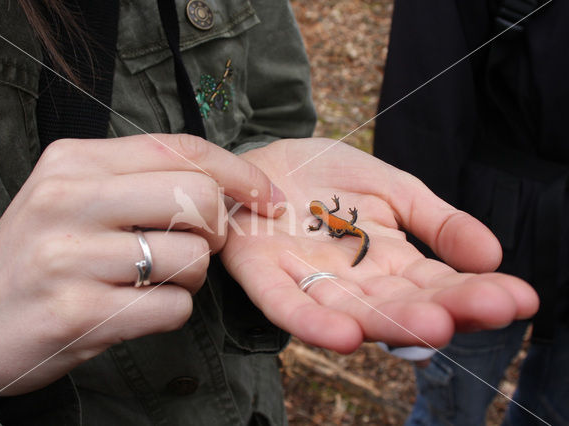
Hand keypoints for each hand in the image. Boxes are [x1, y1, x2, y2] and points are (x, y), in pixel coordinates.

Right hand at [0, 134, 284, 394]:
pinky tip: (132, 310)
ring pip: (192, 258)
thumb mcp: (75, 196)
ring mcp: (69, 257)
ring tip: (150, 281)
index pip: (181, 149)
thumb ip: (140, 181)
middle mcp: (69, 200)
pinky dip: (168, 312)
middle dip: (216, 229)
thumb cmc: (40, 253)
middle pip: (198, 199)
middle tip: (197, 246)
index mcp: (74, 161)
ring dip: (188, 278)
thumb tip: (226, 186)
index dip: (238, 172)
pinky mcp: (77, 312)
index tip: (265, 197)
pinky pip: (172, 308)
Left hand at [221, 138, 538, 352]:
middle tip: (489, 309)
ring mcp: (307, 279)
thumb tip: (493, 254)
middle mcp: (352, 280)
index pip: (435, 284)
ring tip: (430, 326)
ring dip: (386, 321)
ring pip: (350, 310)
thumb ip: (437, 221)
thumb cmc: (329, 177)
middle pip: (398, 303)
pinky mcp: (263, 273)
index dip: (474, 291)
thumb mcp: (394, 189)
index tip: (517, 297)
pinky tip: (343, 335)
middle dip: (442, 308)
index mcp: (388, 262)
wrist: (266, 159)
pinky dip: (311, 322)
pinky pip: (285, 304)